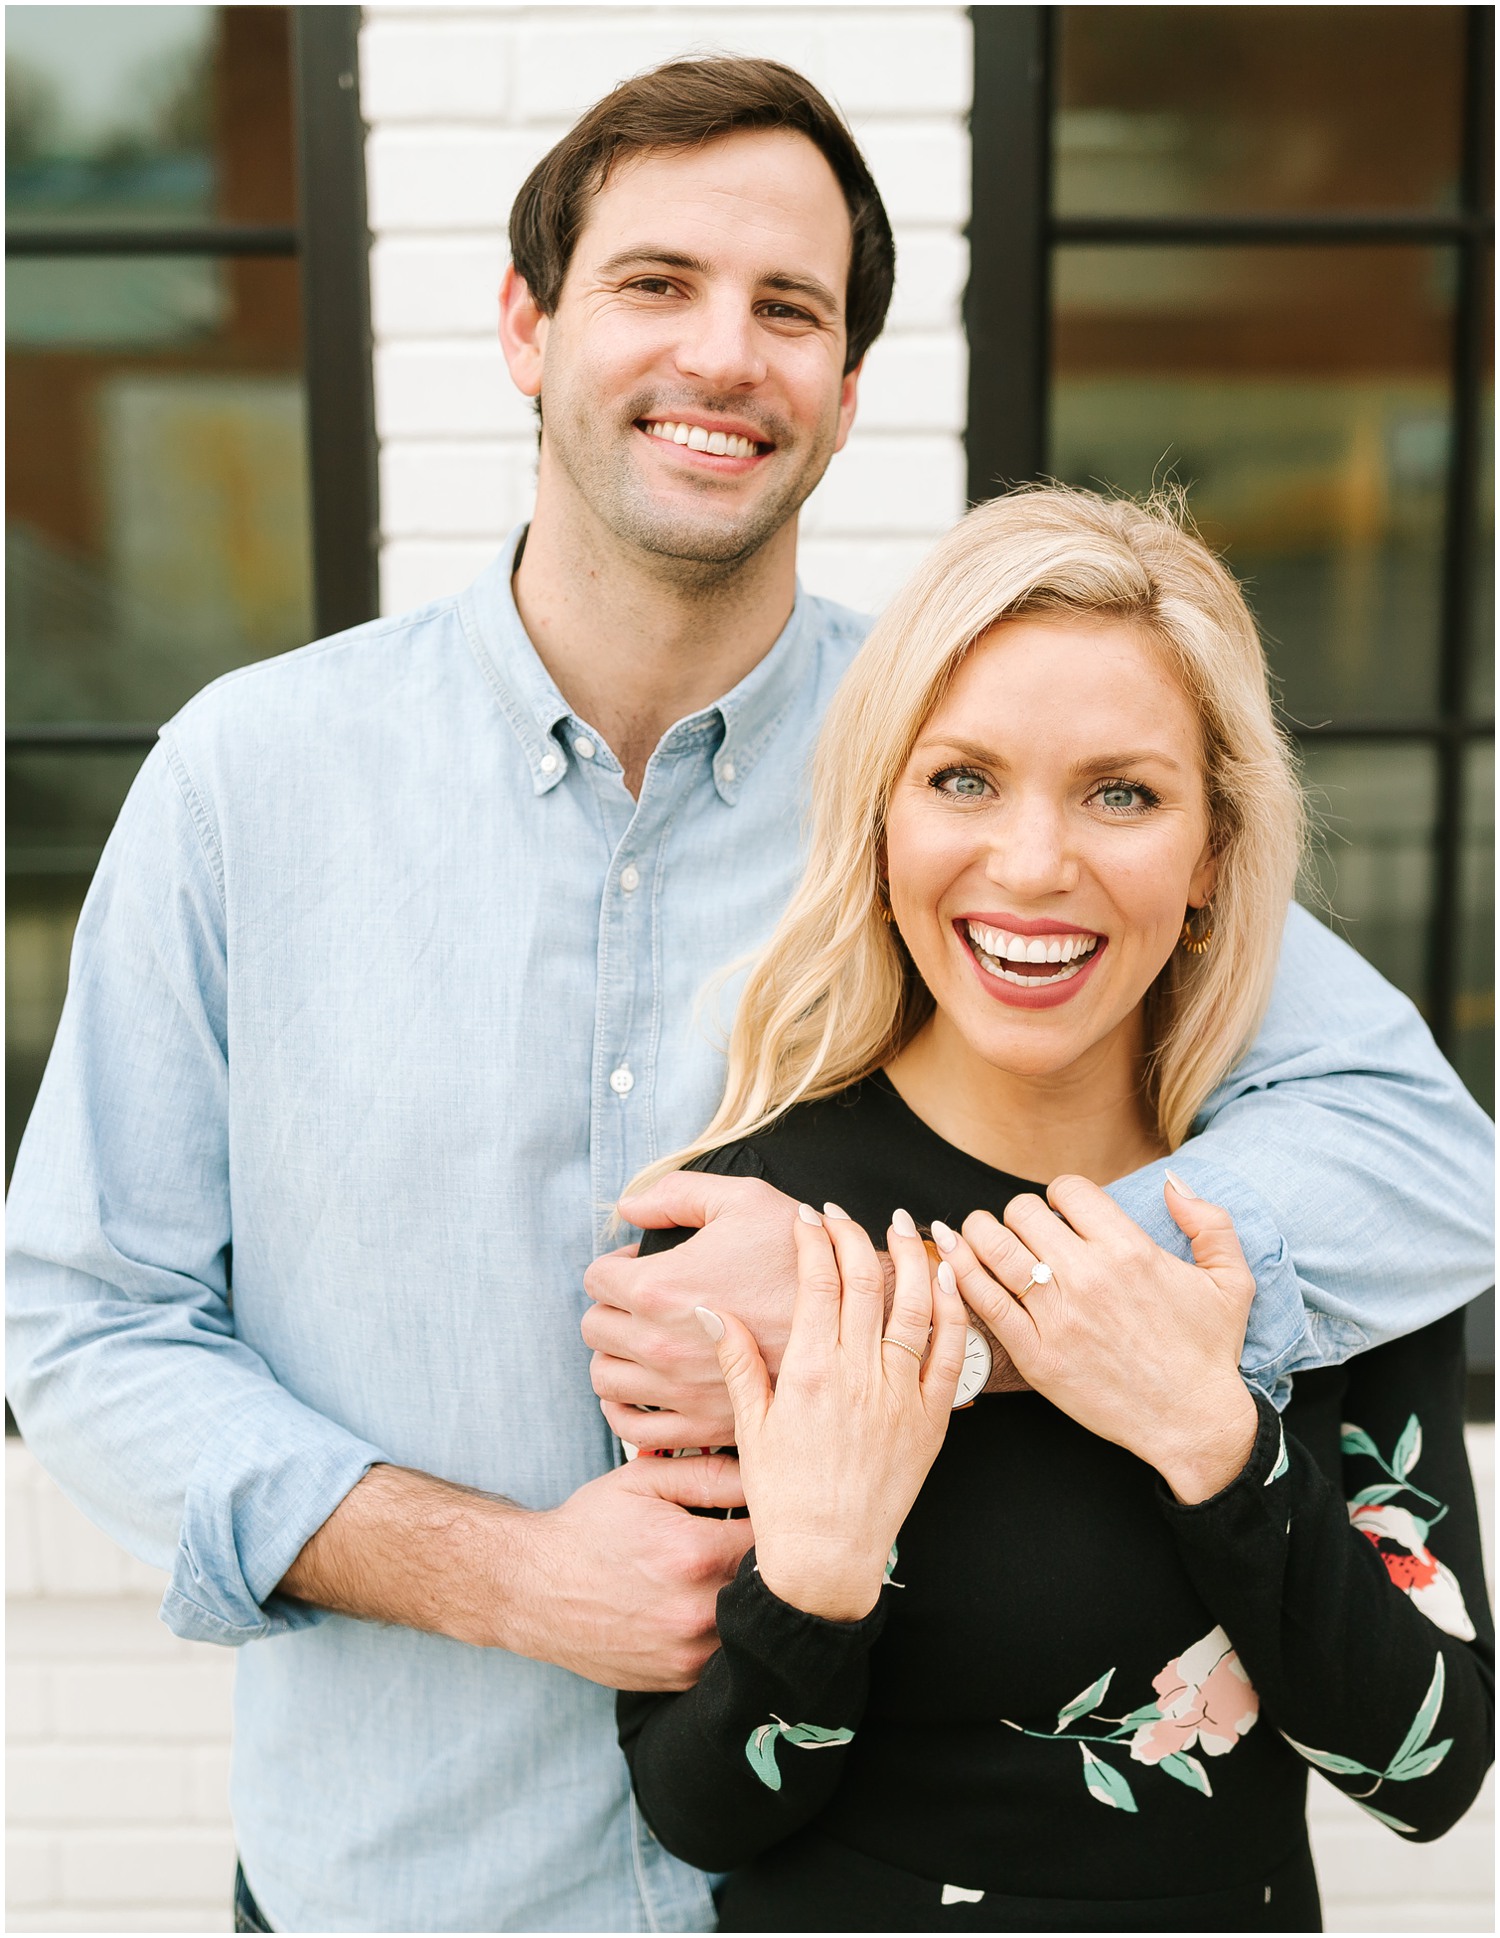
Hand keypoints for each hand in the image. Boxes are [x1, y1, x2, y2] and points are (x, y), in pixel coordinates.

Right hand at [502, 1454, 753, 1688]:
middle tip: (748, 1540)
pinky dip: (724, 1628)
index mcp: (697, 1553)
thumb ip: (710, 1472)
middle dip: (768, 1558)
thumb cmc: (590, 1527)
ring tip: (720, 1572)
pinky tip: (700, 1604)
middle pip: (772, 1582)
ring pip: (753, 1622)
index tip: (769, 1510)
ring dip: (748, 1597)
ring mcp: (691, 1653)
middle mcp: (699, 1611)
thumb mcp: (643, 1480)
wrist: (533, 1590)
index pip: (776, 1533)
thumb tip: (765, 1470)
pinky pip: (728, 1652)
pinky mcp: (682, 1679)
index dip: (777, 1518)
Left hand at [584, 1172, 800, 1448]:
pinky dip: (626, 1409)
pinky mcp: (699, 1425)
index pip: (597, 1279)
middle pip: (595, 1329)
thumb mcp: (742, 1200)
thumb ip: (676, 1193)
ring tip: (644, 1343)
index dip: (617, 1266)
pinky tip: (645, 1390)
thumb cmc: (798, 1257)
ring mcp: (677, 1392)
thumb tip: (629, 1205)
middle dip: (612, 1309)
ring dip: (616, 1357)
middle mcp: (659, 1345)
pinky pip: (632, 1428)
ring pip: (605, 1380)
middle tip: (643, 1302)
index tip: (641, 1267)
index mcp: (659, 1287)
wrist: (853, 1320)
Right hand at [700, 1205, 965, 1620]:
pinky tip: (946, 1277)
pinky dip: (952, 1308)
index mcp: (809, 1372)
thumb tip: (711, 1310)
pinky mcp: (932, 1417)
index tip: (809, 1217)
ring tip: (900, 1224)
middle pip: (865, 1280)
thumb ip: (737, 1361)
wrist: (828, 1555)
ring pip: (914, 1305)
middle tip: (845, 1213)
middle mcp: (858, 1375)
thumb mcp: (750, 1424)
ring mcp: (900, 1394)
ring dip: (909, 1255)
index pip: (817, 1282)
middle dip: (854, 1235)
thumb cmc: (784, 1494)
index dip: (814, 1240)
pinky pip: (952, 1352)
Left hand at [937, 1172, 1258, 1502]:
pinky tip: (953, 1257)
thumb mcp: (1231, 1280)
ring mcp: (1058, 1316)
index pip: (1069, 1190)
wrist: (1193, 1422)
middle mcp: (1089, 1277)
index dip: (1061, 1194)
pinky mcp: (1036, 1354)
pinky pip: (984, 1300)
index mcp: (1131, 1250)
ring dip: (980, 1232)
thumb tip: (1172, 1181)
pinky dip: (961, 1272)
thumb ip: (1210, 1222)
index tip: (1062, 1212)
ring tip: (981, 1235)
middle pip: (1022, 1212)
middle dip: (1020, 1214)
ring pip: (994, 1247)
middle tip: (1025, 1231)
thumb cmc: (1209, 1352)